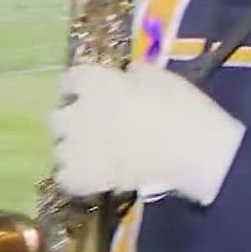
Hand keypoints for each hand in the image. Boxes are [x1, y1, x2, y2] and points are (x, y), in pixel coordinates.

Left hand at [50, 64, 246, 205]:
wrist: (192, 151)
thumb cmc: (182, 108)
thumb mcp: (163, 79)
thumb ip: (136, 74)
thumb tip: (128, 73)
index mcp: (95, 83)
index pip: (71, 79)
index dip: (80, 87)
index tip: (92, 93)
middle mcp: (76, 112)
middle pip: (57, 117)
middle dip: (73, 121)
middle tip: (95, 127)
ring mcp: (75, 147)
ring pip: (59, 150)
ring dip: (75, 151)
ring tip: (98, 157)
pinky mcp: (81, 176)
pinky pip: (65, 177)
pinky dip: (77, 178)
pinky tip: (96, 178)